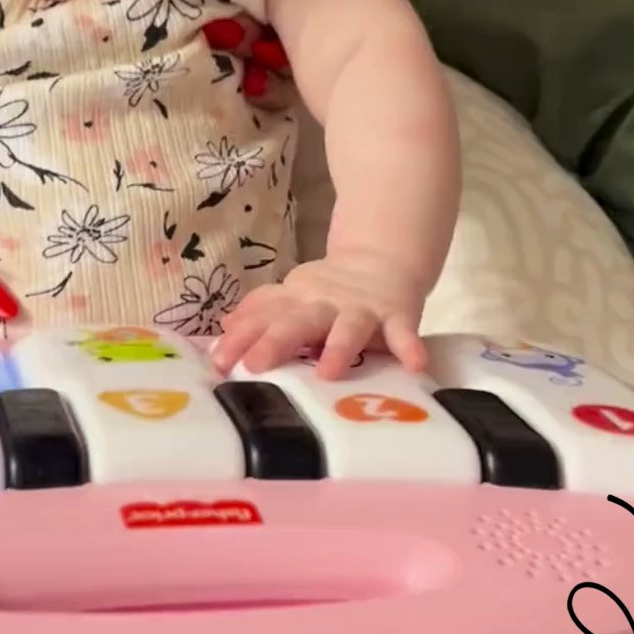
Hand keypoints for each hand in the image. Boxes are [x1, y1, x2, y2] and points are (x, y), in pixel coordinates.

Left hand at [212, 252, 427, 378]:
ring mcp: (361, 310)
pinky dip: (410, 346)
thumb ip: (261, 311)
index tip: (217, 360)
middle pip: (296, 321)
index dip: (240, 336)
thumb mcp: (291, 297)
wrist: (382, 261)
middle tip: (253, 366)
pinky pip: (404, 332)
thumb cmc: (328, 293)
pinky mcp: (396, 315)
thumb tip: (225, 327)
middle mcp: (323, 304)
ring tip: (329, 372)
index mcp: (295, 301)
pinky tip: (416, 365)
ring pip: (347, 327)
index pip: (263, 316)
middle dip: (275, 342)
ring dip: (339, 347)